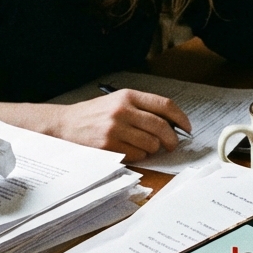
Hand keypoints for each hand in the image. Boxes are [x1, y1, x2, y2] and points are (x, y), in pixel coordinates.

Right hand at [50, 89, 190, 161]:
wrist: (65, 124)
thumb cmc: (94, 114)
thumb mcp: (117, 101)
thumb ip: (142, 108)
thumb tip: (172, 124)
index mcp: (128, 96)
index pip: (164, 105)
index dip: (180, 118)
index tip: (187, 128)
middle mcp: (122, 110)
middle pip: (161, 127)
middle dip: (171, 139)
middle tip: (172, 144)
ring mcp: (115, 129)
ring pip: (151, 144)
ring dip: (153, 149)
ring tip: (143, 146)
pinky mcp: (109, 146)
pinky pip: (137, 156)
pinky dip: (139, 156)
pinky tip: (129, 150)